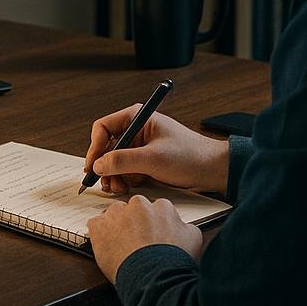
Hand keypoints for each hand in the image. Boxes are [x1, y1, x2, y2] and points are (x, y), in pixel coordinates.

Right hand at [84, 106, 228, 195]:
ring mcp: (140, 146)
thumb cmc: (190, 155)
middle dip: (105, 166)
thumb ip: (123, 160)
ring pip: (115, 161)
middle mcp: (136, 130)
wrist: (213, 170)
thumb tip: (98, 165)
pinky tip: (128, 187)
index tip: (92, 166)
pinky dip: (124, 180)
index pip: (103, 128)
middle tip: (105, 182)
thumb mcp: (153, 158)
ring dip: (114, 175)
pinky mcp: (146, 161)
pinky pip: (126, 170)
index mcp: (137, 117)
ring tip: (118, 188)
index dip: (95, 147)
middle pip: (107, 146)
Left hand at [87, 194, 203, 283]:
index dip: (153, 224)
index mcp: (162, 207)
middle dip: (135, 222)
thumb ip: (184, 226)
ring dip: (117, 226)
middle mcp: (139, 205)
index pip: (155, 209)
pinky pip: (96, 225)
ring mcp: (117, 214)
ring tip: (122, 247)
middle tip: (138, 242)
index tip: (152, 235)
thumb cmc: (173, 263)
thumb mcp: (193, 240)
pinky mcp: (99, 226)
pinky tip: (108, 248)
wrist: (153, 279)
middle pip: (134, 209)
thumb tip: (182, 226)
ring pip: (114, 214)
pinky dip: (99, 234)